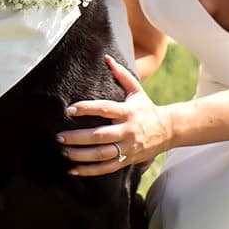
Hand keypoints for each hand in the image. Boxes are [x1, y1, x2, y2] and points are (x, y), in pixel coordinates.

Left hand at [57, 54, 170, 176]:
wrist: (168, 131)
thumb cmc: (147, 109)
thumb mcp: (137, 91)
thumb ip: (121, 74)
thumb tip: (106, 57)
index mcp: (127, 112)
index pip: (105, 109)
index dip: (87, 108)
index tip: (70, 110)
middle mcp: (127, 130)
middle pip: (100, 136)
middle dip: (78, 137)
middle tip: (60, 137)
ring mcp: (128, 147)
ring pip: (101, 154)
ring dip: (81, 155)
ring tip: (65, 151)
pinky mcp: (127, 160)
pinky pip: (106, 168)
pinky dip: (89, 171)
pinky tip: (74, 170)